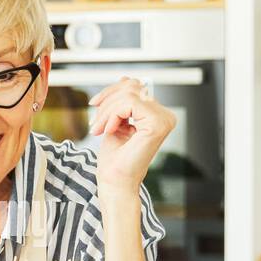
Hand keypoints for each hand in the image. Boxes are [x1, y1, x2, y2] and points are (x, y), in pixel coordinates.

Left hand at [88, 77, 176, 196]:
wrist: (114, 182)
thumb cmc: (115, 159)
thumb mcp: (117, 121)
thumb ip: (124, 101)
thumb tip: (126, 79)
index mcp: (158, 115)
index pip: (136, 86)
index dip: (111, 92)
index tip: (95, 107)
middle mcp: (165, 116)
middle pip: (132, 86)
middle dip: (107, 100)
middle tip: (95, 122)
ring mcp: (163, 119)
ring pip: (128, 94)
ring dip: (106, 110)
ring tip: (99, 128)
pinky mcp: (157, 123)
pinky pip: (129, 103)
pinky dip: (112, 115)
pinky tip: (109, 130)